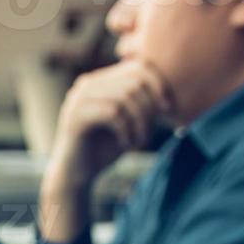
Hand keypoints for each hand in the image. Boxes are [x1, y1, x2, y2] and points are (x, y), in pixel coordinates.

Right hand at [40, 61, 171, 242]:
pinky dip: (127, 132)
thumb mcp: (130, 123)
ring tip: (140, 143)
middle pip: (134, 81)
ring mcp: (78, 99)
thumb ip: (144, 105)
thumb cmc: (105, 149)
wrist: (76, 176)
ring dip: (140, 123)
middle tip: (150, 132)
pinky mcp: (76, 117)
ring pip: (125, 98)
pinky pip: (113, 114)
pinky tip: (127, 146)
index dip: (158, 85)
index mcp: (100, 80)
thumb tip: (167, 96)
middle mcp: (87, 84)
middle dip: (150, 107)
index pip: (137, 67)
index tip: (167, 109)